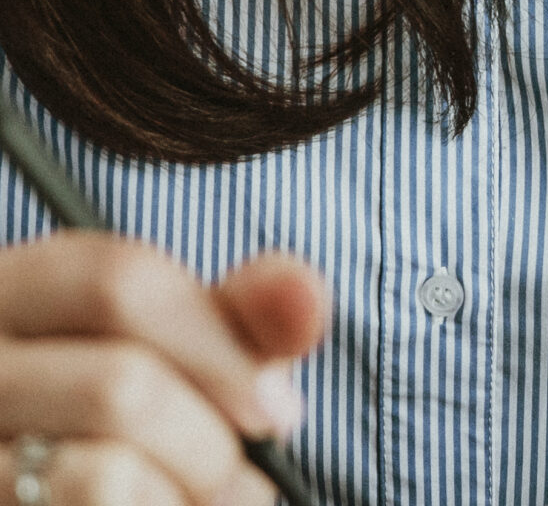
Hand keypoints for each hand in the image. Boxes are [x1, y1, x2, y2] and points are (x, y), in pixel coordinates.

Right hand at [0, 234, 327, 505]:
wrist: (84, 495)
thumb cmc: (142, 433)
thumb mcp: (183, 358)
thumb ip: (238, 320)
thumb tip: (302, 293)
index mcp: (14, 299)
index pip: (117, 279)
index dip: (219, 342)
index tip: (275, 407)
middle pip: (121, 383)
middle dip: (211, 442)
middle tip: (240, 478)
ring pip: (106, 468)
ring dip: (187, 494)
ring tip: (197, 500)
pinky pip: (93, 502)